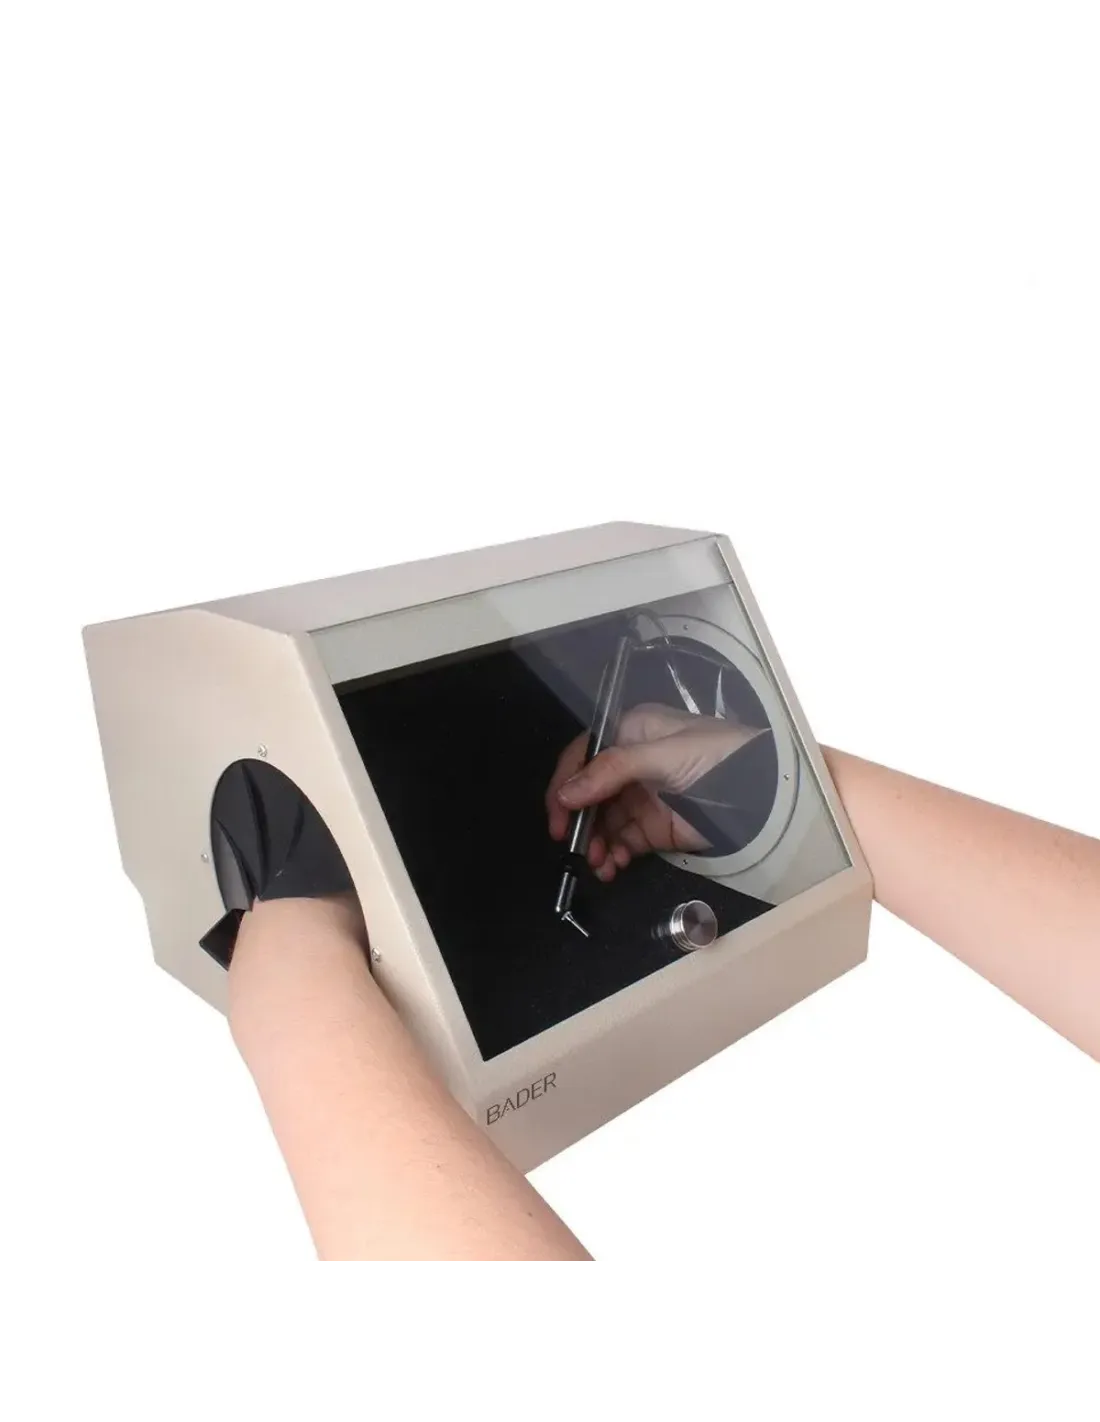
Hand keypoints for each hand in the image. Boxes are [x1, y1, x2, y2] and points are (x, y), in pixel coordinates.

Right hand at [545, 703, 763, 882]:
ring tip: (598, 862)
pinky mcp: (654, 828)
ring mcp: (641, 797)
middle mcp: (630, 763)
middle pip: (588, 793)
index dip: (566, 784)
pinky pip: (622, 842)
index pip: (583, 755)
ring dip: (594, 843)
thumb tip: (567, 794)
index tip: (559, 814)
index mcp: (630, 732)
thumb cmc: (719, 757)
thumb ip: (613, 771)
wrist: (765, 793)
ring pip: (602, 822)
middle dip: (578, 820)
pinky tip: (613, 866)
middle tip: (572, 846)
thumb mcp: (664, 755)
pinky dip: (613, 855)